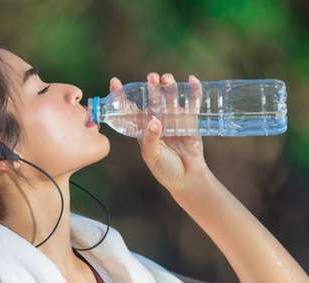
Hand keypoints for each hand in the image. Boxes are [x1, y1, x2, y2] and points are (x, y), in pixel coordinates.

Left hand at [109, 72, 210, 192]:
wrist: (186, 179)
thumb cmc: (165, 169)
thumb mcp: (152, 156)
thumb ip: (151, 139)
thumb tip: (154, 120)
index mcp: (143, 127)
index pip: (129, 108)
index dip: (121, 95)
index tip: (115, 82)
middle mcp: (157, 119)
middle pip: (153, 99)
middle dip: (152, 87)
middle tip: (151, 78)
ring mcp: (174, 119)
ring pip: (171, 97)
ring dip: (169, 86)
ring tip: (167, 78)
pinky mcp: (190, 121)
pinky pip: (192, 104)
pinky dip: (193, 92)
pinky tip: (192, 80)